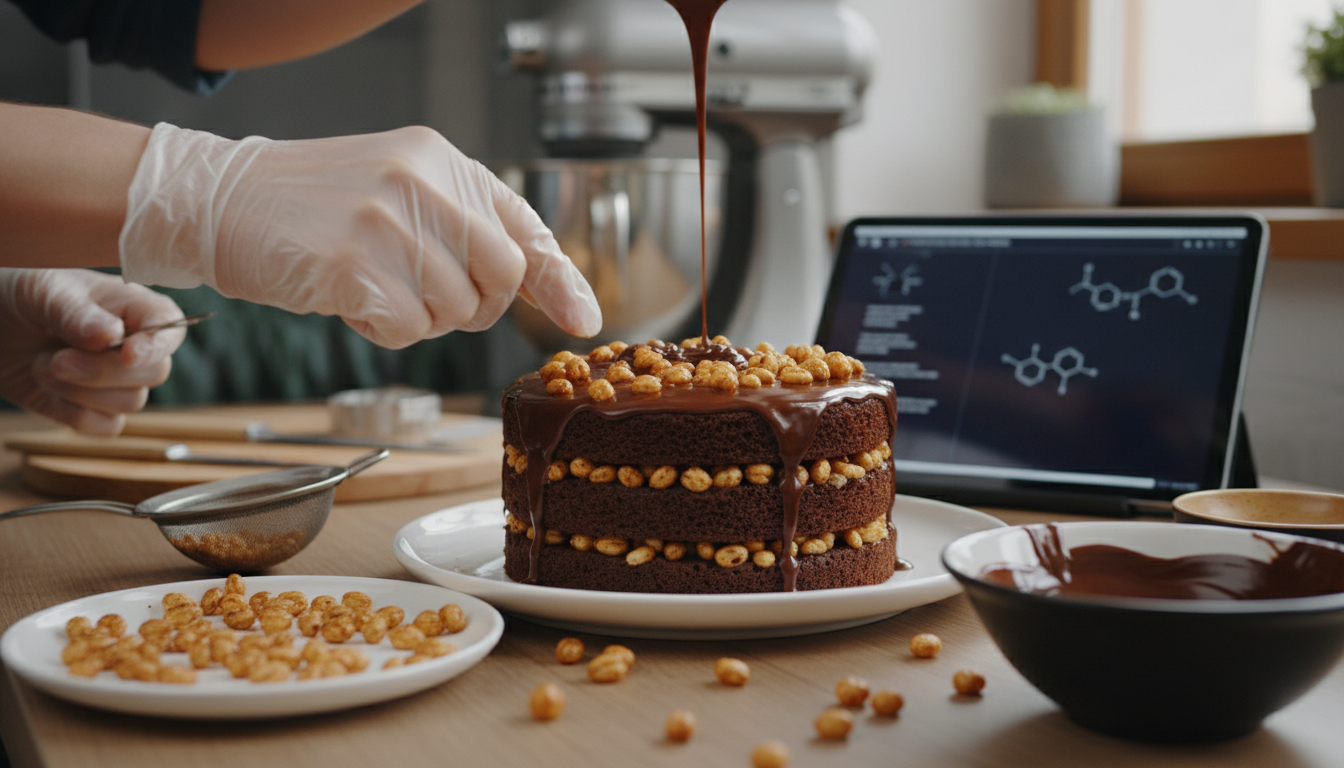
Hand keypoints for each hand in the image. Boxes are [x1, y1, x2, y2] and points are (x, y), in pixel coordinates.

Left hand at [0, 269, 184, 434]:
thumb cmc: (18, 296)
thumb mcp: (42, 292)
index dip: (155, 345)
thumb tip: (110, 336)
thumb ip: (75, 313)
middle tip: (58, 359)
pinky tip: (50, 390)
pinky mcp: (94, 408)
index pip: (170, 327)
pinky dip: (74, 413)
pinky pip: (106, 426)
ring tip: (43, 365)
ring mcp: (115, 380)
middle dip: (102, 372)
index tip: (125, 354)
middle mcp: (134, 345)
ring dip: (78, 390)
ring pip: (130, 402)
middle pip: (155, 372)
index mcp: (133, 307)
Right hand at [119, 123, 601, 348]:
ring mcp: (389, 220)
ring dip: (419, 319)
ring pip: (453, 312)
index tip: (584, 318)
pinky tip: (347, 299)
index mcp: (443, 160)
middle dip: (473, 308)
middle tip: (425, 299)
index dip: (558, 279)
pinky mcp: (353, 264)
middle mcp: (424, 182)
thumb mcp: (399, 190)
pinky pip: (405, 331)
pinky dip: (381, 330)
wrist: (220, 199)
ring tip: (371, 284)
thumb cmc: (313, 207)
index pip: (523, 226)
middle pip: (499, 279)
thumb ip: (461, 227)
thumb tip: (538, 288)